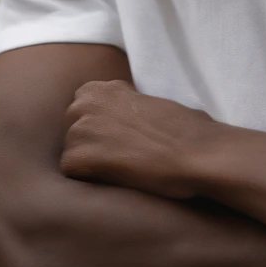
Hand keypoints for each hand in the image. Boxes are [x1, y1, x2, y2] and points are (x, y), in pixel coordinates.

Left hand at [61, 79, 214, 198]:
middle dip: (90, 142)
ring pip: (71, 150)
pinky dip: (89, 179)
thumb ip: (127, 106)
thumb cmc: (185, 130)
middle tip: (119, 155)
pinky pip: (71, 172)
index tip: (117, 136)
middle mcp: (86, 102)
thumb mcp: (151, 102)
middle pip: (72, 128)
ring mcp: (80, 129)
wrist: (195, 152)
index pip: (83, 107)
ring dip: (90, 162)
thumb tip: (123, 122)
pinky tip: (115, 178)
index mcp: (105, 87)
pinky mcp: (78, 157)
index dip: (99, 124)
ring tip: (121, 168)